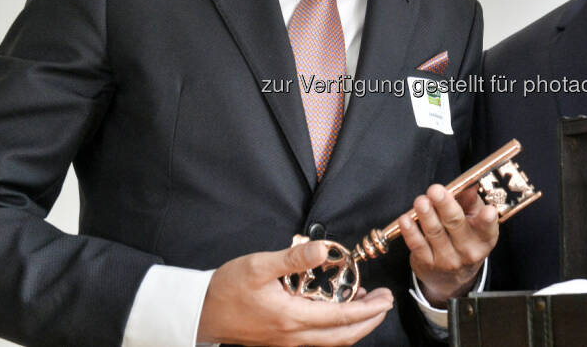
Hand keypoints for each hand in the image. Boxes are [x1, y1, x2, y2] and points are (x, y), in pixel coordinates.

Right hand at [197, 240, 393, 345]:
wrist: (200, 312)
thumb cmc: (227, 288)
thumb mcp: (259, 266)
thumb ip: (294, 258)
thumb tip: (323, 249)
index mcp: (292, 317)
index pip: (341, 318)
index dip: (368, 309)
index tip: (386, 298)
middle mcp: (293, 336)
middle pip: (342, 336)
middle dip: (368, 321)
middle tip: (385, 303)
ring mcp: (287, 342)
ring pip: (331, 342)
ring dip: (353, 327)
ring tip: (367, 306)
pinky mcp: (280, 341)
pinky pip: (317, 340)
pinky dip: (335, 330)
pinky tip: (337, 314)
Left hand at [399, 183, 498, 307]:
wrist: (452, 278)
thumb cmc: (465, 238)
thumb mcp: (474, 220)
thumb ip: (470, 202)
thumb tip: (468, 185)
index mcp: (484, 237)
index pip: (487, 227)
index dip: (488, 220)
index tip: (488, 211)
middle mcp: (468, 250)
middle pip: (456, 224)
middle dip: (444, 206)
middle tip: (435, 190)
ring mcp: (447, 260)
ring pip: (435, 232)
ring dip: (426, 215)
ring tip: (420, 201)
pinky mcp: (428, 264)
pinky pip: (417, 245)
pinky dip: (411, 231)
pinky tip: (405, 219)